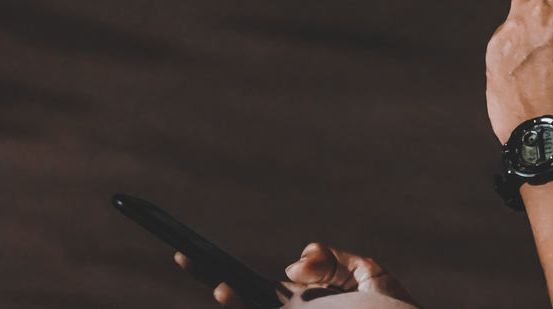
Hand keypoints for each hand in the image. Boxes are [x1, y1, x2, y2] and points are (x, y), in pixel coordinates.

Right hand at [175, 245, 416, 306]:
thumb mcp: (367, 274)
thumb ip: (331, 260)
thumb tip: (292, 264)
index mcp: (303, 304)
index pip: (255, 287)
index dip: (221, 270)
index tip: (187, 250)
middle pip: (243, 299)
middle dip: (214, 280)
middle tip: (185, 257)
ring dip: (235, 299)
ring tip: (223, 285)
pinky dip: (249, 303)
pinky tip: (237, 288)